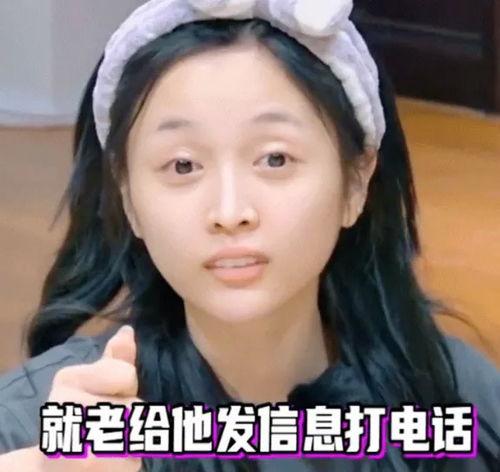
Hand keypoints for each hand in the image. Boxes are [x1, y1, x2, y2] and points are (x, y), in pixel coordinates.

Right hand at [36, 325, 142, 471]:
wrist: (56, 467)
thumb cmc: (82, 419)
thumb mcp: (96, 384)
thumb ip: (115, 360)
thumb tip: (128, 330)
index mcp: (67, 379)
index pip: (125, 375)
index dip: (126, 388)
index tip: (109, 396)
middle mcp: (65, 405)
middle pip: (134, 404)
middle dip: (130, 415)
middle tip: (106, 424)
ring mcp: (75, 438)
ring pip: (136, 430)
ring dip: (132, 439)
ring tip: (109, 443)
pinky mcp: (89, 466)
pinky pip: (132, 456)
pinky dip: (129, 459)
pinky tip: (109, 461)